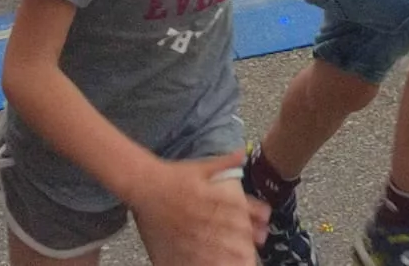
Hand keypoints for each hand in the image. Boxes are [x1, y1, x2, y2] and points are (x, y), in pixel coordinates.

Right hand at [127, 153, 265, 265]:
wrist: (144, 183)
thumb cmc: (173, 175)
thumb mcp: (200, 166)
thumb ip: (224, 162)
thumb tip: (241, 153)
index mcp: (208, 194)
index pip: (234, 207)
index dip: (250, 217)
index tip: (264, 224)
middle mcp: (199, 212)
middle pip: (225, 227)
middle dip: (244, 237)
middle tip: (258, 244)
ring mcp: (187, 228)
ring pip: (210, 243)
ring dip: (228, 252)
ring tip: (243, 259)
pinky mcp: (175, 239)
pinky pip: (190, 253)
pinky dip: (203, 260)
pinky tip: (214, 264)